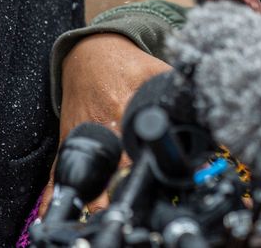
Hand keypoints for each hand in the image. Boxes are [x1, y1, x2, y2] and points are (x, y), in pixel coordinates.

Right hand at [38, 33, 171, 216]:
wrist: (88, 51)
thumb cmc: (122, 62)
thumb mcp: (152, 67)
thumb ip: (175, 86)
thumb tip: (203, 100)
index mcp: (123, 105)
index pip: (135, 140)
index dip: (143, 160)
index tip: (150, 174)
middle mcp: (102, 122)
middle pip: (113, 161)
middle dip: (122, 181)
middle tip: (131, 197)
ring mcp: (82, 131)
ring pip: (89, 169)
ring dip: (96, 191)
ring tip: (103, 210)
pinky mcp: (69, 136)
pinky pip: (60, 167)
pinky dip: (58, 190)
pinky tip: (57, 209)